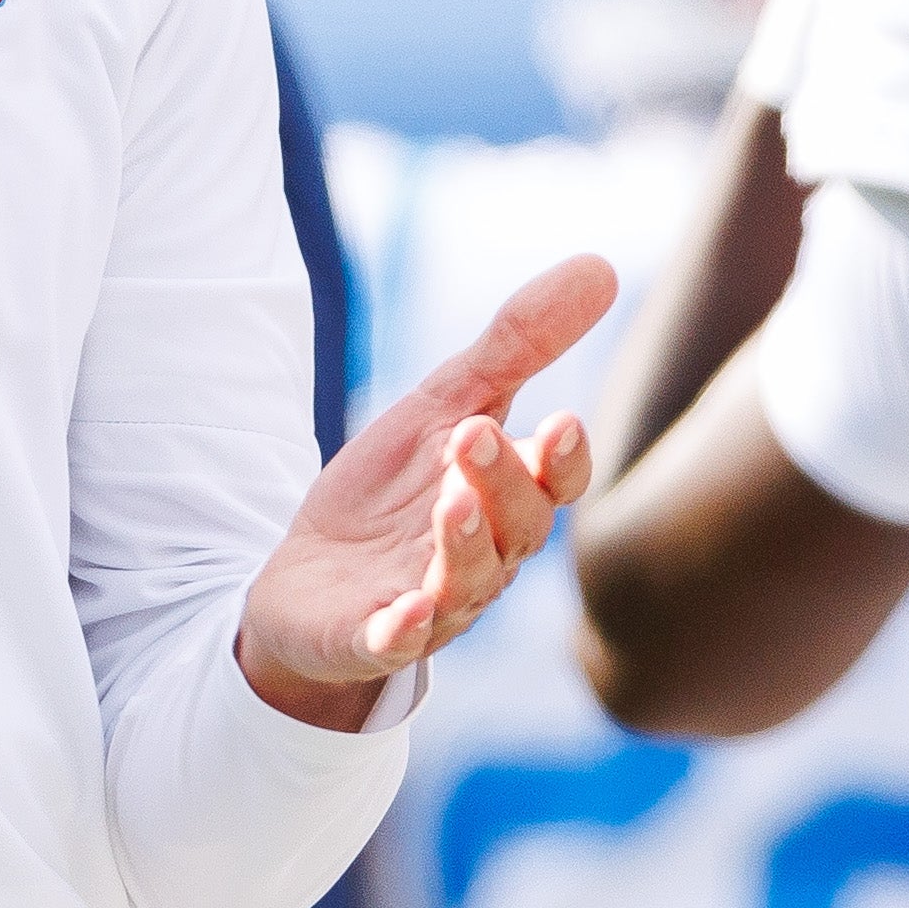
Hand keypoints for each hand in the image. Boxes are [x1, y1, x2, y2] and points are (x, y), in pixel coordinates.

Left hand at [240, 255, 617, 728]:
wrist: (307, 580)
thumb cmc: (395, 492)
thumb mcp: (445, 404)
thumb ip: (517, 345)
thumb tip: (601, 265)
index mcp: (507, 500)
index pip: (557, 484)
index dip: (563, 461)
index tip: (559, 422)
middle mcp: (485, 558)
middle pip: (517, 528)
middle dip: (502, 483)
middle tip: (472, 435)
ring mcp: (433, 604)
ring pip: (466, 584)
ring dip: (464, 546)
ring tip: (449, 502)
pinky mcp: (371, 638)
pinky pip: (396, 642)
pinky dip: (403, 630)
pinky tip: (400, 613)